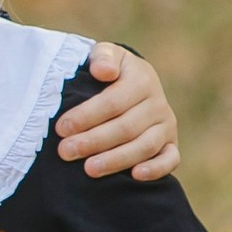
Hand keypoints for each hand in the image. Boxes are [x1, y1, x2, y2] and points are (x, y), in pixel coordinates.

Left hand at [55, 43, 179, 180]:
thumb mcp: (105, 55)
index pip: (112, 102)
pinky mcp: (170, 145)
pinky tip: (135, 176)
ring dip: (116, 160)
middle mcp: (157, 104)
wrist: (133, 82)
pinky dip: (156, 169)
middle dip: (93, 141)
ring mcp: (166, 126)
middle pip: (125, 127)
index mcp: (142, 80)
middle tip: (66, 152)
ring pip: (144, 146)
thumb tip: (103, 72)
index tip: (61, 128)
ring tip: (89, 170)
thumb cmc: (110, 71)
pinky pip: (170, 160)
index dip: (86, 116)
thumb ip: (102, 57)